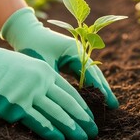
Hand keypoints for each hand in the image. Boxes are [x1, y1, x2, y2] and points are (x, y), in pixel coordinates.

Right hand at [0, 27, 96, 139]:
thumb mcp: (27, 65)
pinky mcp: (15, 106)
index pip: (70, 92)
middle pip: (68, 104)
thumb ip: (41, 78)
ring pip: (57, 114)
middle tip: (94, 131)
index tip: (91, 117)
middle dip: (83, 119)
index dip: (83, 106)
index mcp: (45, 72)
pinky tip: (61, 139)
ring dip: (72, 128)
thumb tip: (52, 94)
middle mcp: (41, 83)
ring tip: (84, 138)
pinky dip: (52, 131)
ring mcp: (29, 94)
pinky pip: (38, 122)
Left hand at [1, 7, 118, 108]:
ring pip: (91, 74)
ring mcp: (77, 55)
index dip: (100, 89)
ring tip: (108, 104)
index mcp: (75, 51)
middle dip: (104, 90)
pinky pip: (84, 74)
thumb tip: (65, 101)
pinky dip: (89, 85)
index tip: (108, 102)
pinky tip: (93, 97)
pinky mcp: (71, 59)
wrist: (25, 32)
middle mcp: (79, 52)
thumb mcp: (43, 66)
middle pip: (96, 73)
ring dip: (99, 88)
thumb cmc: (32, 47)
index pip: (91, 73)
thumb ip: (55, 82)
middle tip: (114, 107)